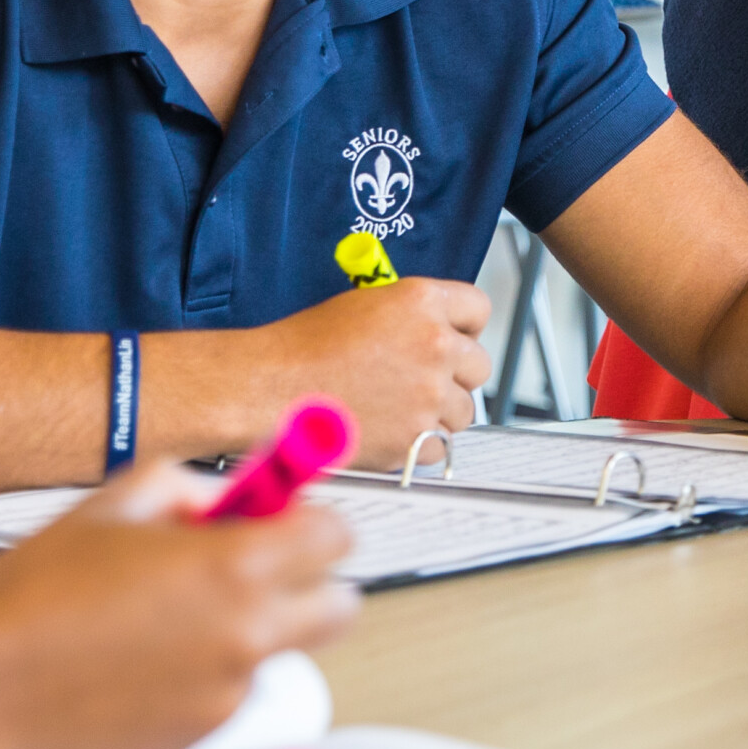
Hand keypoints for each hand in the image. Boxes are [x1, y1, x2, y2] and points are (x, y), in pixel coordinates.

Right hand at [0, 463, 358, 748]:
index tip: (283, 516)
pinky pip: (227, 694)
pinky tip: (138, 660)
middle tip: (256, 568)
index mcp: (235, 567)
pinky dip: (204, 674)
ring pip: (279, 652)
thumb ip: (184, 487)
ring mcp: (225, 694)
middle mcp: (245, 635)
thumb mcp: (113, 504)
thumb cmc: (33, 597)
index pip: (336, 536)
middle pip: (340, 607)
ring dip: (248, 630)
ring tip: (164, 616)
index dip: (310, 519)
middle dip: (311, 581)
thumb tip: (220, 496)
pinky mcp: (196, 737)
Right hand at [243, 275, 494, 466]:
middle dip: (455, 374)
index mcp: (421, 302)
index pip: (478, 309)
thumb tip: (438, 330)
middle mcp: (434, 345)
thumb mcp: (364, 306)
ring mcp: (428, 394)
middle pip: (479, 365)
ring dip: (439, 413)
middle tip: (423, 380)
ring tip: (398, 408)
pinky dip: (420, 446)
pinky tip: (391, 432)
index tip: (458, 338)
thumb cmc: (301, 349)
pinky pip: (440, 447)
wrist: (268, 389)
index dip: (465, 326)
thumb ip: (411, 316)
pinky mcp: (415, 437)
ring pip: (463, 410)